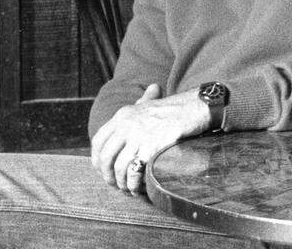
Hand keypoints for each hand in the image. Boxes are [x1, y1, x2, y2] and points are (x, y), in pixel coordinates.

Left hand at [89, 84, 210, 194]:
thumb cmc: (174, 109)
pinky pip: (135, 172)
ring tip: (127, 188)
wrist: (195, 107)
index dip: (97, 159)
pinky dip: (133, 184)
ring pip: (119, 167)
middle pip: (106, 157)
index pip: (98, 140)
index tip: (102, 169)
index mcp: (123, 115)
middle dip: (108, 175)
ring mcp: (138, 136)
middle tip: (114, 183)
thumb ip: (132, 114)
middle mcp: (126, 125)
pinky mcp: (151, 147)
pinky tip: (137, 188)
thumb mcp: (148, 104)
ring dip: (121, 182)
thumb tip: (123, 128)